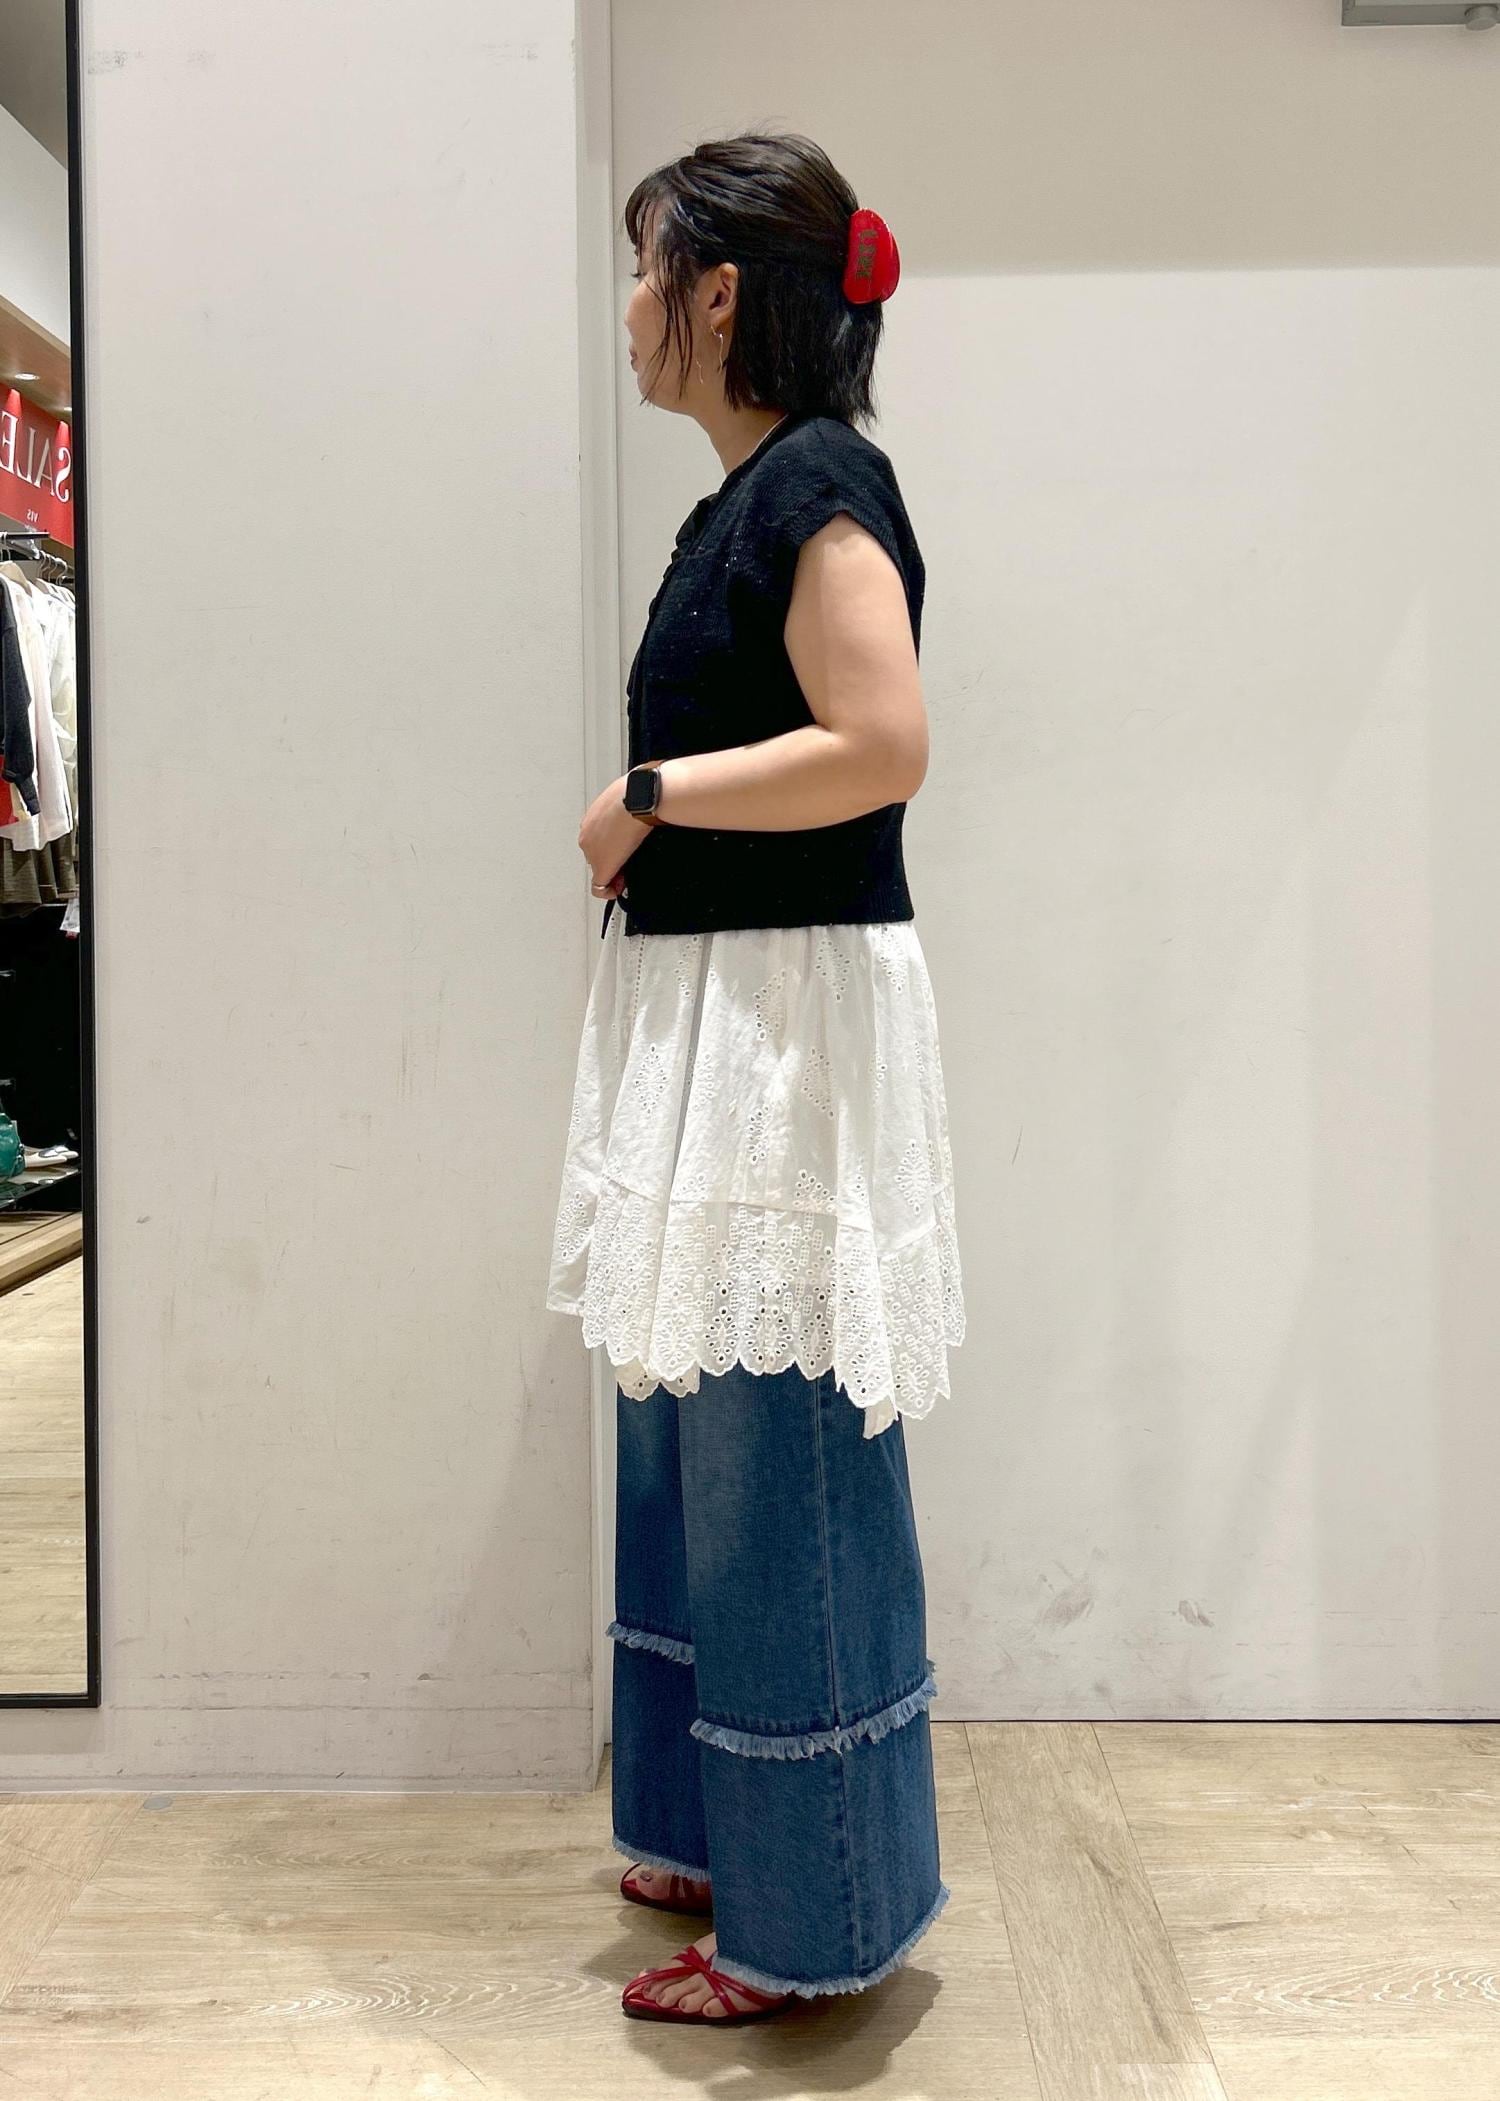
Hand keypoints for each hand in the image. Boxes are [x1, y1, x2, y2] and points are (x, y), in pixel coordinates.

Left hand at [579, 773, 652, 898]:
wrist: (641, 799)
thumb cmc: (639, 792)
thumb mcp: (630, 794)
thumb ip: (630, 803)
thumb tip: (647, 799)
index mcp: (594, 816)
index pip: (597, 838)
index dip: (611, 849)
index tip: (623, 851)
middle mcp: (588, 834)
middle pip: (595, 855)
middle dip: (611, 862)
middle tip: (626, 866)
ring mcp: (593, 851)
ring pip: (598, 869)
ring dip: (611, 874)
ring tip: (625, 875)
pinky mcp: (603, 866)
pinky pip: (600, 887)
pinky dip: (608, 892)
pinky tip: (617, 890)